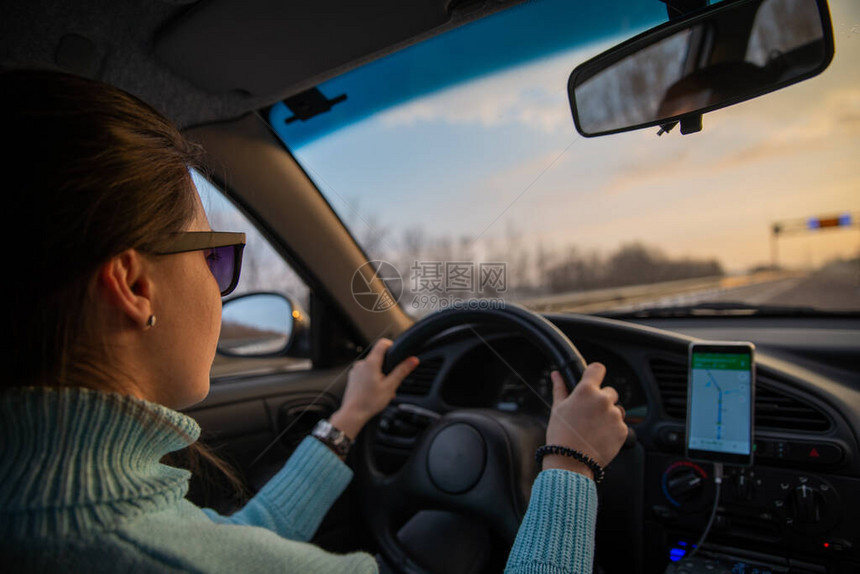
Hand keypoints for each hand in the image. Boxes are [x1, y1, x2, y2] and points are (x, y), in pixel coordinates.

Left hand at [329, 338, 418, 439]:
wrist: (353, 414)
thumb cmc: (369, 402)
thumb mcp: (390, 386)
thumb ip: (402, 371)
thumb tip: (412, 360)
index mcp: (371, 363)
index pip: (382, 343)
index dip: (392, 346)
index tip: (397, 356)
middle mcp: (361, 364)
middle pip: (379, 357)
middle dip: (387, 368)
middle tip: (391, 382)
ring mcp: (356, 371)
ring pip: (372, 367)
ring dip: (380, 376)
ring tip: (383, 391)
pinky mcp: (353, 378)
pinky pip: (366, 373)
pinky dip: (372, 379)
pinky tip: (375, 392)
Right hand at [542, 363, 627, 478]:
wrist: (570, 461)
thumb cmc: (561, 434)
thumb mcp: (557, 408)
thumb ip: (560, 388)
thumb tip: (556, 374)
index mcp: (586, 391)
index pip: (598, 369)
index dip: (595, 374)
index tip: (593, 380)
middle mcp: (603, 400)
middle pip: (609, 391)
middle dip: (601, 399)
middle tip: (589, 414)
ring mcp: (614, 415)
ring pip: (616, 408)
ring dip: (609, 415)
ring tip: (594, 428)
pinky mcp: (622, 430)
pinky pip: (620, 424)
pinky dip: (613, 429)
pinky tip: (599, 436)